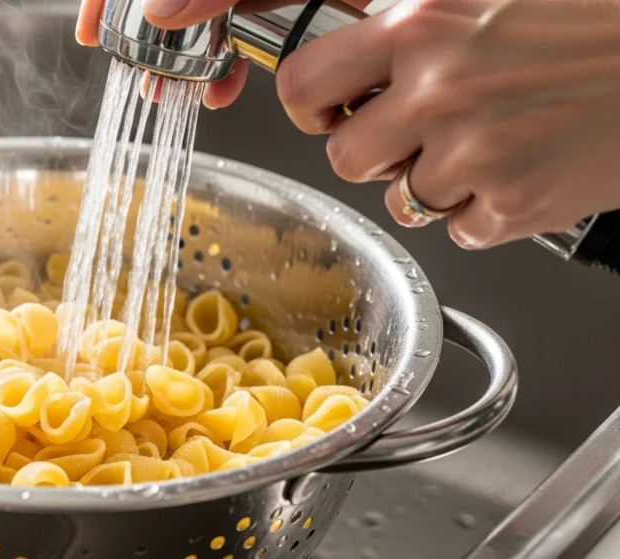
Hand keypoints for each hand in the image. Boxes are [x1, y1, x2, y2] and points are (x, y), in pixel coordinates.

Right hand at [76, 0, 370, 107]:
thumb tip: (156, 13)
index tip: (91, 32)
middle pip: (161, 4)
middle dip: (148, 44)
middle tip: (142, 79)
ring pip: (198, 26)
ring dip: (185, 61)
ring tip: (174, 94)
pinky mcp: (276, 4)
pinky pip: (239, 36)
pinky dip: (228, 64)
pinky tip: (221, 89)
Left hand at [279, 0, 619, 248]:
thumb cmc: (595, 14)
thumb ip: (410, 13)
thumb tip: (346, 23)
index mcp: (422, 23)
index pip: (304, 83)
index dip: (308, 105)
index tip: (326, 110)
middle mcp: (440, 89)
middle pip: (343, 158)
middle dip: (372, 153)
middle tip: (411, 134)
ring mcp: (476, 153)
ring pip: (401, 202)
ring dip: (430, 183)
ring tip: (484, 144)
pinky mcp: (515, 203)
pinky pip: (459, 229)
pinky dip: (482, 210)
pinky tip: (520, 167)